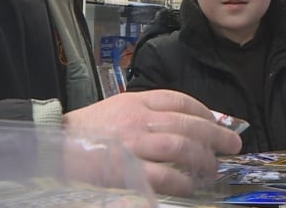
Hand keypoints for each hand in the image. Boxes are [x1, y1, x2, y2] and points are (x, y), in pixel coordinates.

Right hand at [63, 90, 241, 195]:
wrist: (53, 147)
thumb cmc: (86, 130)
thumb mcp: (117, 107)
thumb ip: (147, 110)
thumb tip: (183, 122)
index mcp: (136, 100)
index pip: (179, 99)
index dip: (204, 111)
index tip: (218, 121)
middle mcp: (138, 119)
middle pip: (187, 124)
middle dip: (215, 135)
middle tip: (232, 144)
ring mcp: (133, 145)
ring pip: (180, 147)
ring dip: (203, 158)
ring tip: (213, 167)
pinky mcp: (126, 171)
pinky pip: (163, 176)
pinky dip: (181, 181)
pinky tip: (190, 186)